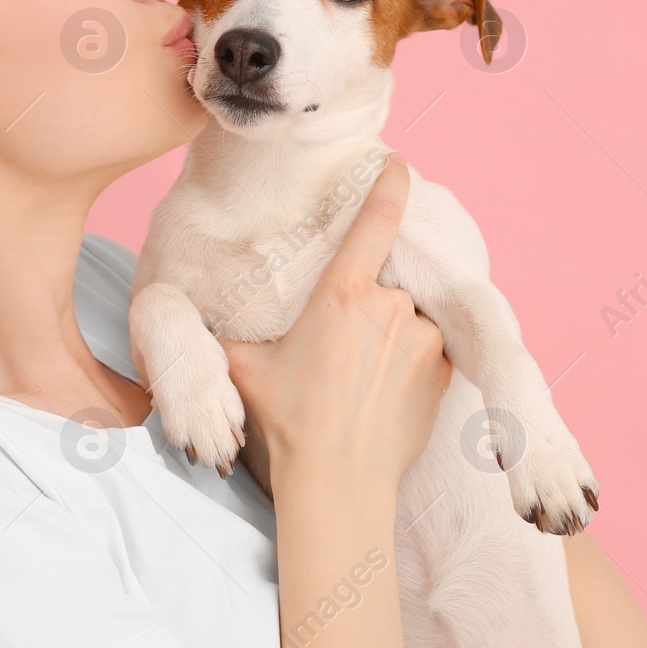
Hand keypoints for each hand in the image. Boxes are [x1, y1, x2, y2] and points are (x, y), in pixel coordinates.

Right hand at [219, 154, 451, 505]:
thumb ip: (233, 330)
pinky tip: (382, 391)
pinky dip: (409, 358)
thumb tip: (203, 314)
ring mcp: (422, 339)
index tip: (398, 163)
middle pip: (382, 282)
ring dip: (389, 333)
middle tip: (340, 347)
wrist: (338, 484)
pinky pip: (428, 347)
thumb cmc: (287, 423)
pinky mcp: (442, 371)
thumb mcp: (243, 366)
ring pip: (407, 316)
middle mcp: (390, 308)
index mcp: (342, 294)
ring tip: (360, 377)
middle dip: (364, 303)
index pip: (375, 220)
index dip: (388, 184)